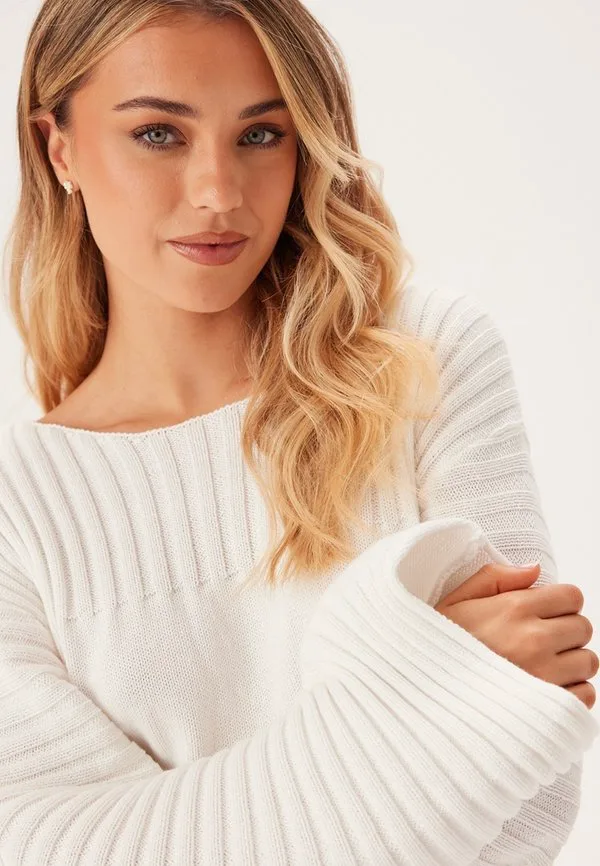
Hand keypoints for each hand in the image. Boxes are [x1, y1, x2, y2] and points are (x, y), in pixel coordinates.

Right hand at [434, 562, 598, 708]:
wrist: (423, 695)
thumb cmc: (437, 647)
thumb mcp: (454, 600)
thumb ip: (494, 577)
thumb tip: (535, 570)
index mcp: (514, 608)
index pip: (572, 596)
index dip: (559, 603)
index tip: (542, 614)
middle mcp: (533, 639)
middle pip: (583, 627)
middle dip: (565, 631)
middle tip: (539, 641)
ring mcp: (543, 675)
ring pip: (588, 662)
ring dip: (570, 664)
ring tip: (540, 667)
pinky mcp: (548, 708)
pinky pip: (585, 695)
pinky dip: (572, 694)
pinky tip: (544, 690)